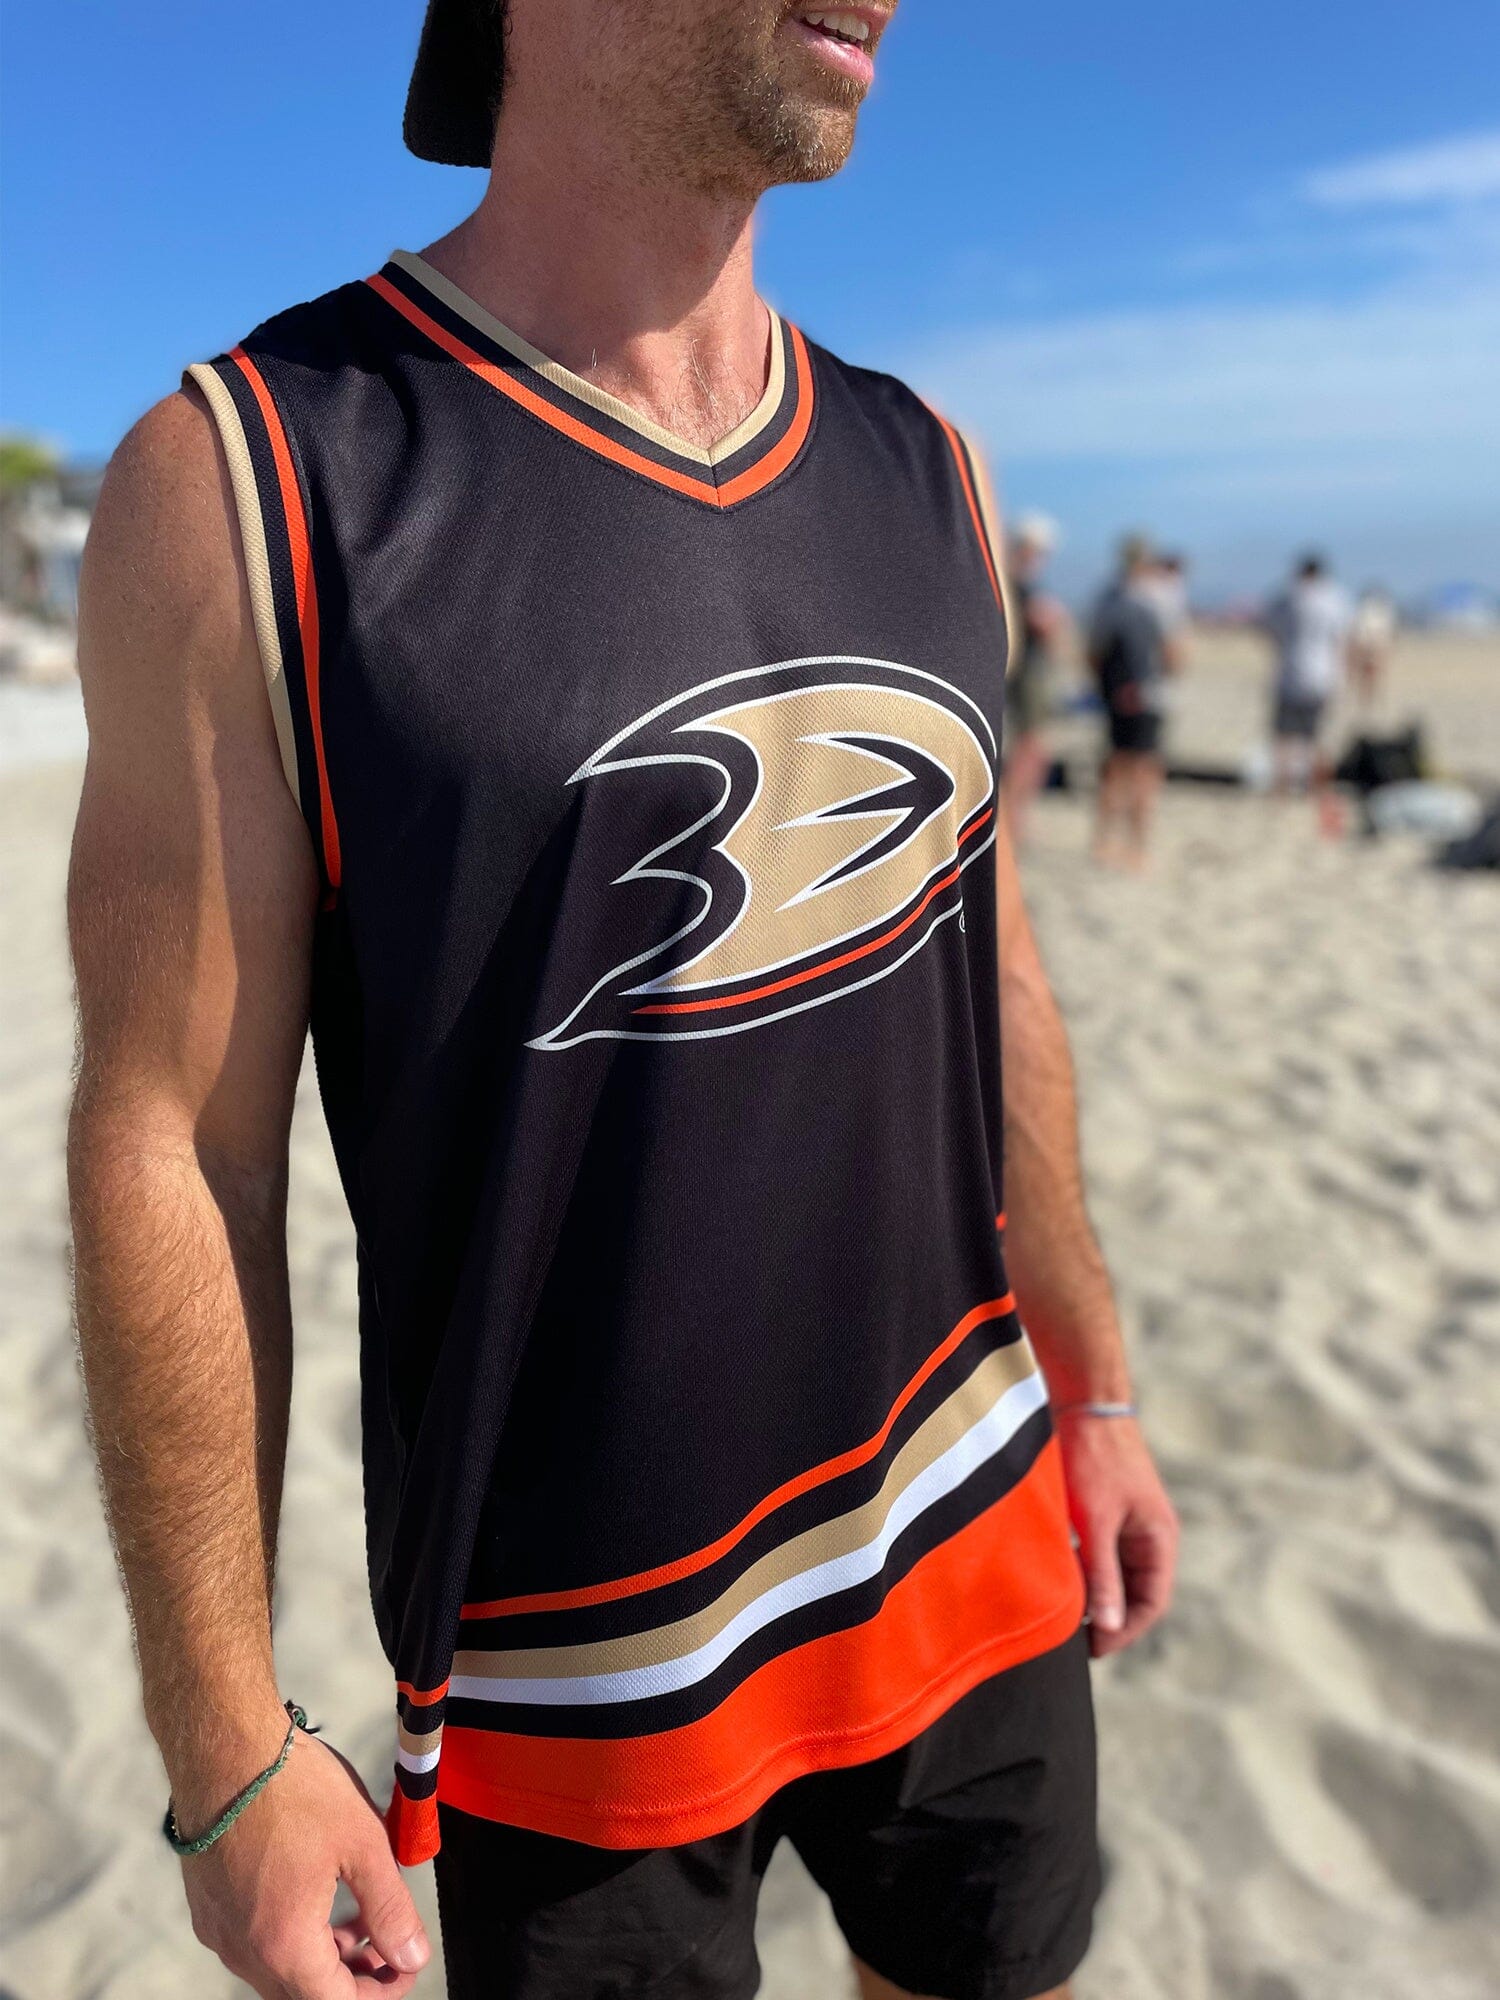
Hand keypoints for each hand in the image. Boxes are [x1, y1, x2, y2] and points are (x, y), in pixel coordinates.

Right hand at [179, 1728, 430, 1996]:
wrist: (222, 1748)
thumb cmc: (293, 1789)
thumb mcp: (361, 1845)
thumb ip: (390, 1908)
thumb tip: (411, 1955)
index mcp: (283, 1945)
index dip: (378, 1993)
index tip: (406, 1967)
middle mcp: (242, 1950)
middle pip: (302, 1993)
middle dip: (351, 1980)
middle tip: (389, 1949)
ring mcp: (219, 1929)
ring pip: (276, 1970)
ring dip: (321, 1957)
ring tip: (360, 1922)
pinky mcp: (207, 1904)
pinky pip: (253, 1942)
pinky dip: (290, 1936)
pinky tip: (316, 1898)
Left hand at [1056, 1413, 1177, 1657]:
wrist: (1083, 1400)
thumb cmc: (1093, 1457)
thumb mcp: (1096, 1521)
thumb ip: (1102, 1574)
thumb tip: (1109, 1625)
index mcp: (1159, 1538)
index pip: (1152, 1602)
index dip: (1125, 1630)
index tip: (1092, 1649)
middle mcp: (1150, 1533)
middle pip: (1135, 1592)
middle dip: (1110, 1617)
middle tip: (1073, 1639)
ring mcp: (1128, 1521)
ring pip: (1116, 1572)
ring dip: (1095, 1593)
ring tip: (1064, 1614)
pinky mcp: (1106, 1509)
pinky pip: (1100, 1552)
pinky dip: (1084, 1568)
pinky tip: (1059, 1576)